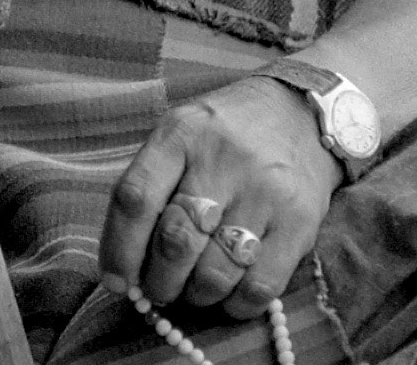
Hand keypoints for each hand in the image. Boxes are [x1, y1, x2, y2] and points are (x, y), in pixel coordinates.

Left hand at [99, 75, 342, 319]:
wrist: (300, 113)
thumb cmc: (225, 133)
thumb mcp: (181, 134)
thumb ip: (151, 187)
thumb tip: (124, 269)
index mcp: (182, 133)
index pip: (136, 198)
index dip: (119, 250)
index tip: (116, 281)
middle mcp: (222, 159)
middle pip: (176, 243)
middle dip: (159, 282)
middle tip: (160, 288)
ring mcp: (264, 192)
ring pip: (215, 274)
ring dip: (197, 295)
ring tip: (196, 286)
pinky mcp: (299, 223)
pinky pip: (258, 288)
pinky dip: (236, 304)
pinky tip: (231, 291)